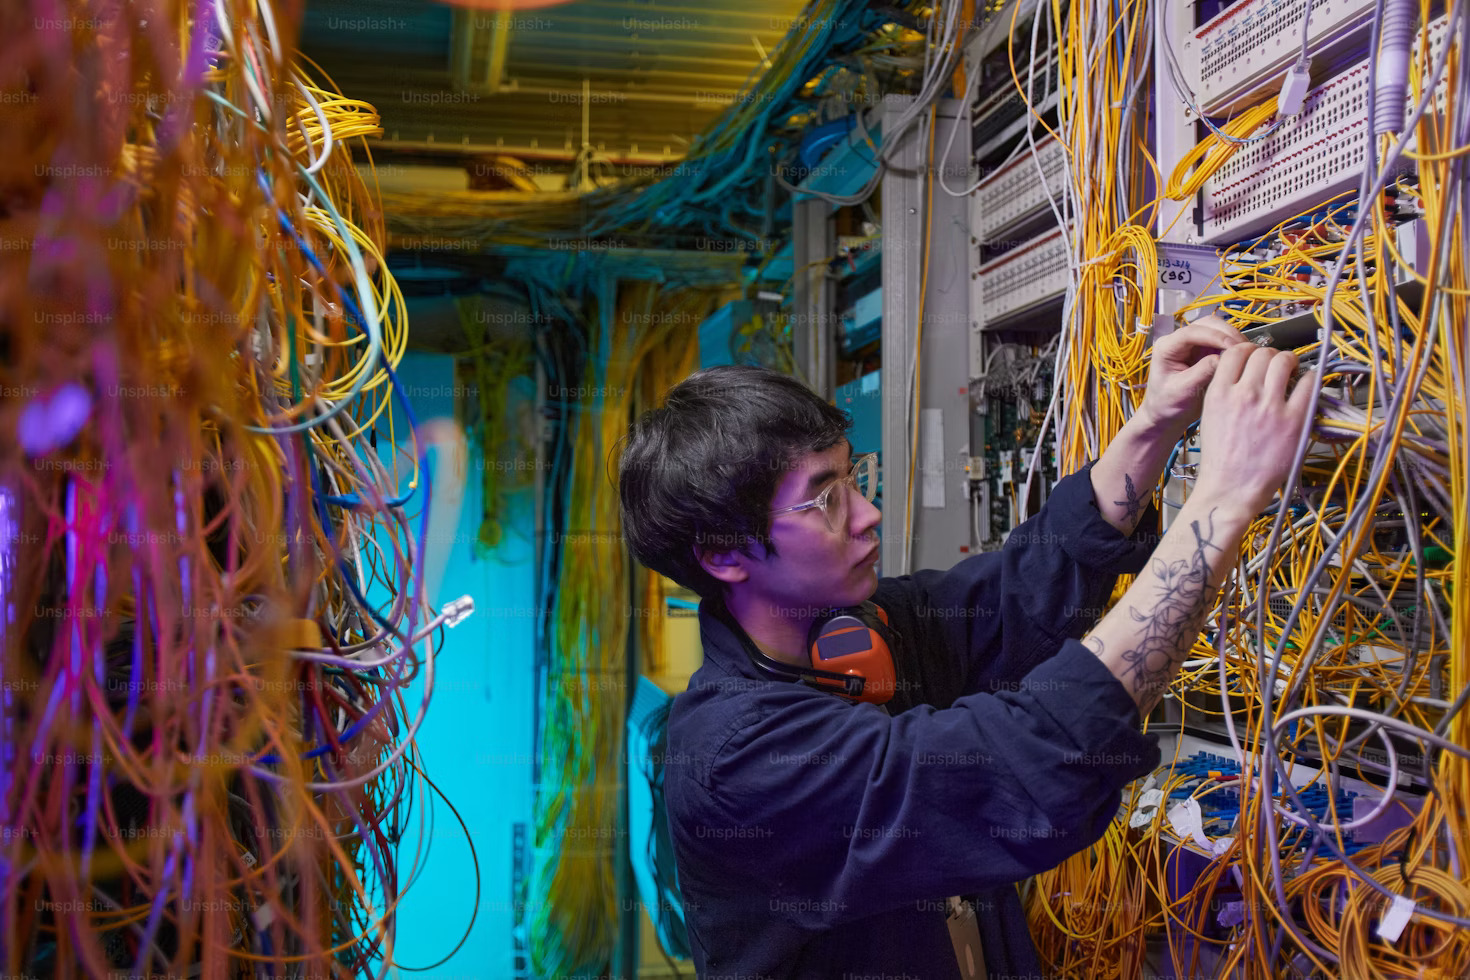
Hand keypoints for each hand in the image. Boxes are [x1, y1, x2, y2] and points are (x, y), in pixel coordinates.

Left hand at [1138, 316, 1248, 439]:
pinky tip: (1243, 357)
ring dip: (1233, 338)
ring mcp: (1192, 344)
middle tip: (1245, 349)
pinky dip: (1233, 346)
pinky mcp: (1204, 350)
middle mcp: (1178, 340)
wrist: (1166, 415)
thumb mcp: (1183, 391)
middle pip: (1207, 324)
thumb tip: (1222, 359)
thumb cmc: (1167, 405)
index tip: (1233, 346)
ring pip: (1217, 329)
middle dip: (1227, 334)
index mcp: (1166, 347)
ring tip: (1246, 353)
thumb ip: (1202, 373)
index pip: (1191, 332)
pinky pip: (1222, 341)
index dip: (1214, 336)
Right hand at [1194, 344, 1315, 516]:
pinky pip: (1309, 383)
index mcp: (1219, 393)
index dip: (1248, 351)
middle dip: (1271, 356)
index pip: (1235, 352)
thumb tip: (1248, 375)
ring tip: (1293, 372)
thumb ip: (1225, 392)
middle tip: (1277, 367)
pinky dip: (1310, 380)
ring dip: (1290, 362)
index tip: (1255, 358)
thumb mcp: (1210, 417)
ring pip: (1284, 361)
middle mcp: (1243, 394)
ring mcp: (1270, 406)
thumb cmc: (1220, 459)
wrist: (1230, 490)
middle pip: (1262, 353)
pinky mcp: (1293, 420)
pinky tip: (1306, 388)